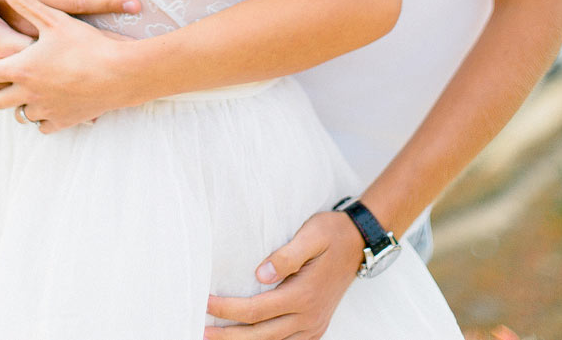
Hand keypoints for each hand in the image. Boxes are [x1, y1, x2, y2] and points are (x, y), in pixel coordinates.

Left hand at [0, 0, 135, 133]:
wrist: (121, 74)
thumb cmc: (88, 45)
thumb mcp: (55, 19)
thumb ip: (25, 0)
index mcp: (20, 68)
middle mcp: (27, 93)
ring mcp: (45, 109)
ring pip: (19, 114)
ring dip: (17, 104)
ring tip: (22, 95)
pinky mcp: (64, 121)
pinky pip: (42, 126)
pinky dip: (41, 118)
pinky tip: (47, 109)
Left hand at [205, 211, 361, 339]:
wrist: (361, 242)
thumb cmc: (333, 233)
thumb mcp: (312, 233)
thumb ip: (287, 255)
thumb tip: (261, 274)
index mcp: (305, 294)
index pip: (256, 310)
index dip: (227, 309)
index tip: (205, 303)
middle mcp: (309, 316)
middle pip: (260, 335)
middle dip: (227, 335)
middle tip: (200, 332)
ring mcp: (314, 325)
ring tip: (218, 339)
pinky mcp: (316, 327)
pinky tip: (249, 339)